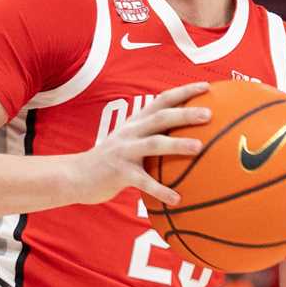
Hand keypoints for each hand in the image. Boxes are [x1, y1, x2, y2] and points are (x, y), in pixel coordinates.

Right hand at [71, 81, 211, 205]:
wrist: (76, 175)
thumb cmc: (112, 160)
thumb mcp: (130, 141)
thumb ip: (154, 136)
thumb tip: (192, 139)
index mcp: (136, 122)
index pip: (162, 100)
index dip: (184, 92)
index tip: (207, 87)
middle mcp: (131, 132)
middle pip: (161, 117)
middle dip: (185, 113)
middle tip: (209, 114)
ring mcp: (124, 151)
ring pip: (153, 144)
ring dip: (177, 144)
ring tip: (199, 147)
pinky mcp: (119, 173)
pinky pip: (143, 182)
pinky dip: (161, 190)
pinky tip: (177, 199)